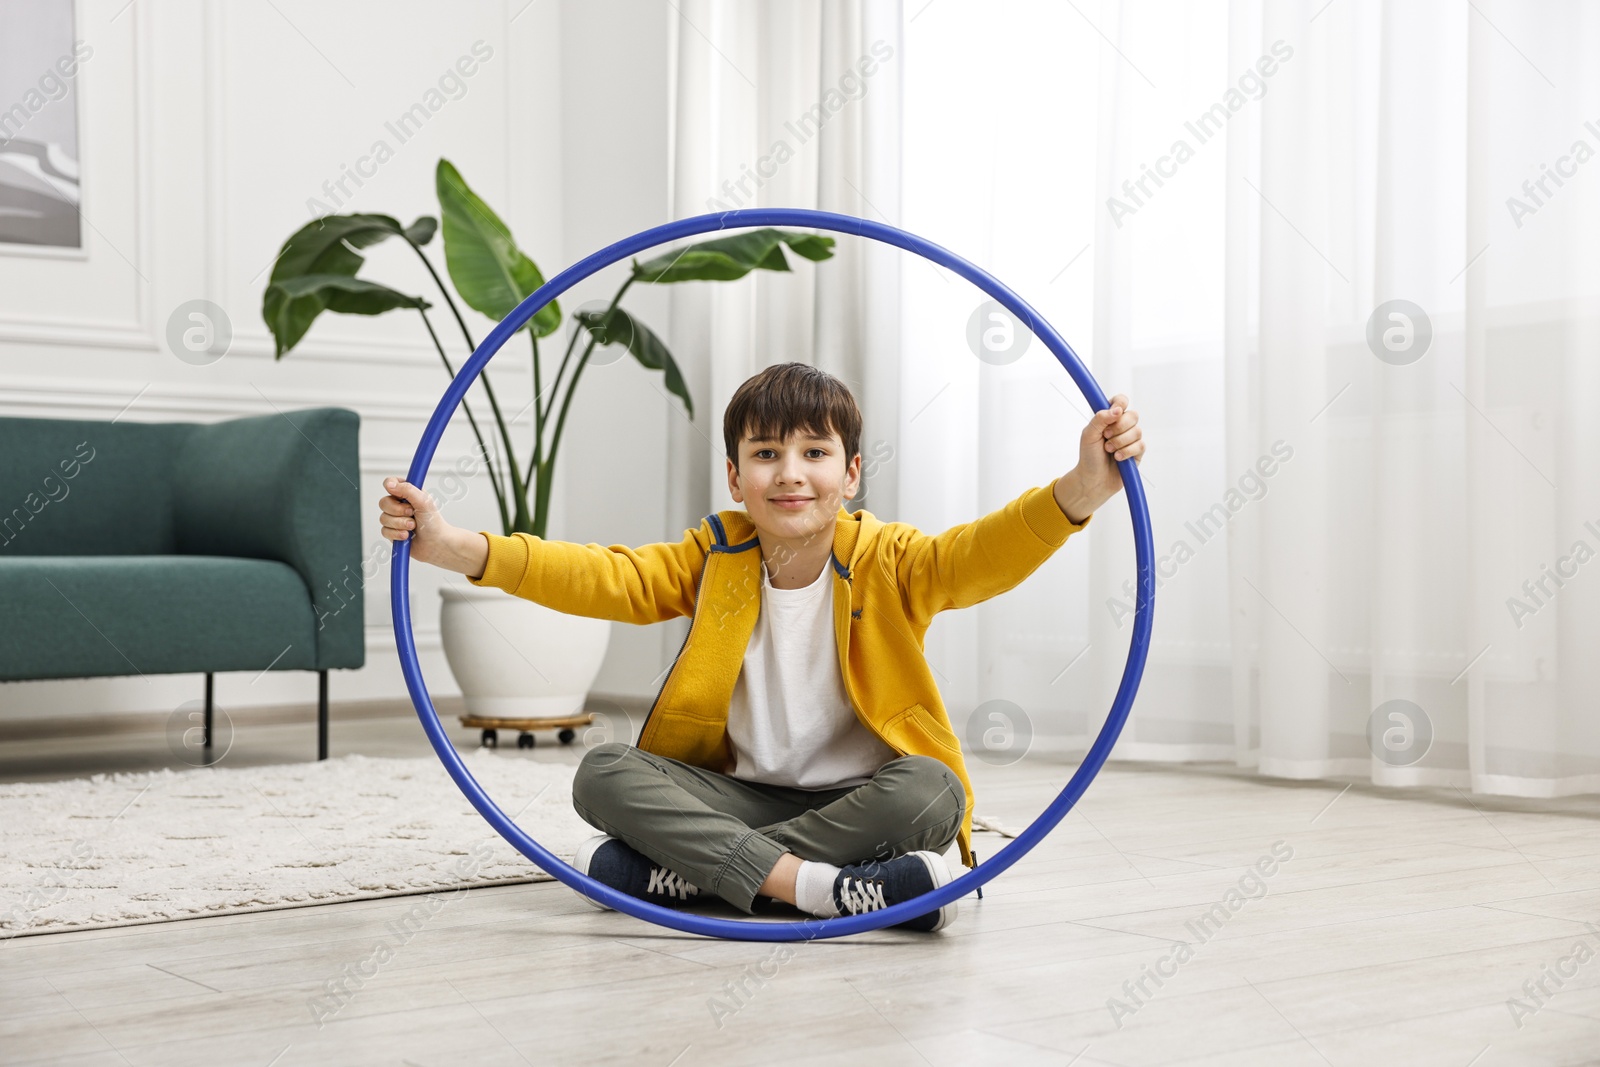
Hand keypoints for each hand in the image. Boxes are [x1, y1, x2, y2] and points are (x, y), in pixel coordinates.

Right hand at [380, 476, 458, 568]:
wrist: (436, 544)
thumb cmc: (433, 523)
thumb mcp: (424, 502)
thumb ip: (407, 490)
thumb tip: (390, 484)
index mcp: (407, 493)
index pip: (391, 483)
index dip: (390, 486)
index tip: (397, 493)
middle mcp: (399, 505)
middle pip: (383, 502)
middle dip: (398, 511)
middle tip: (412, 513)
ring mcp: (394, 519)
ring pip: (383, 518)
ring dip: (400, 524)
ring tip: (413, 526)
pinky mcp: (392, 532)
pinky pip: (385, 531)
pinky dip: (397, 534)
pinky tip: (407, 536)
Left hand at [1054, 394, 1143, 523]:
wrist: (1093, 480)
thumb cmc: (1089, 456)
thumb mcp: (1089, 435)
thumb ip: (1100, 419)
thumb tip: (1117, 410)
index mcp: (1109, 418)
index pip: (1121, 401)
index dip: (1120, 404)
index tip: (1114, 412)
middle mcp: (1122, 426)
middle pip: (1133, 415)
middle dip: (1119, 427)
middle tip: (1106, 436)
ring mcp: (1131, 439)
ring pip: (1137, 431)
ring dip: (1120, 441)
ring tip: (1109, 450)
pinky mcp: (1137, 452)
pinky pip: (1140, 445)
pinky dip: (1127, 452)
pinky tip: (1118, 458)